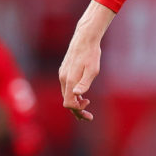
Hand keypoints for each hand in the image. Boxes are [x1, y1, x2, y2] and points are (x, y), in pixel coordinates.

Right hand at [59, 2, 115, 121]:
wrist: (85, 38)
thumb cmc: (91, 54)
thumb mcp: (92, 70)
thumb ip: (84, 84)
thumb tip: (77, 95)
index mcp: (69, 80)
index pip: (68, 103)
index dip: (78, 110)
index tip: (88, 107)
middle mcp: (63, 78)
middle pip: (66, 101)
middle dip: (77, 110)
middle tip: (89, 117)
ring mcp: (62, 74)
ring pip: (66, 94)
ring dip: (75, 103)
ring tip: (86, 107)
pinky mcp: (64, 71)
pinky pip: (66, 87)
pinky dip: (73, 95)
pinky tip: (82, 96)